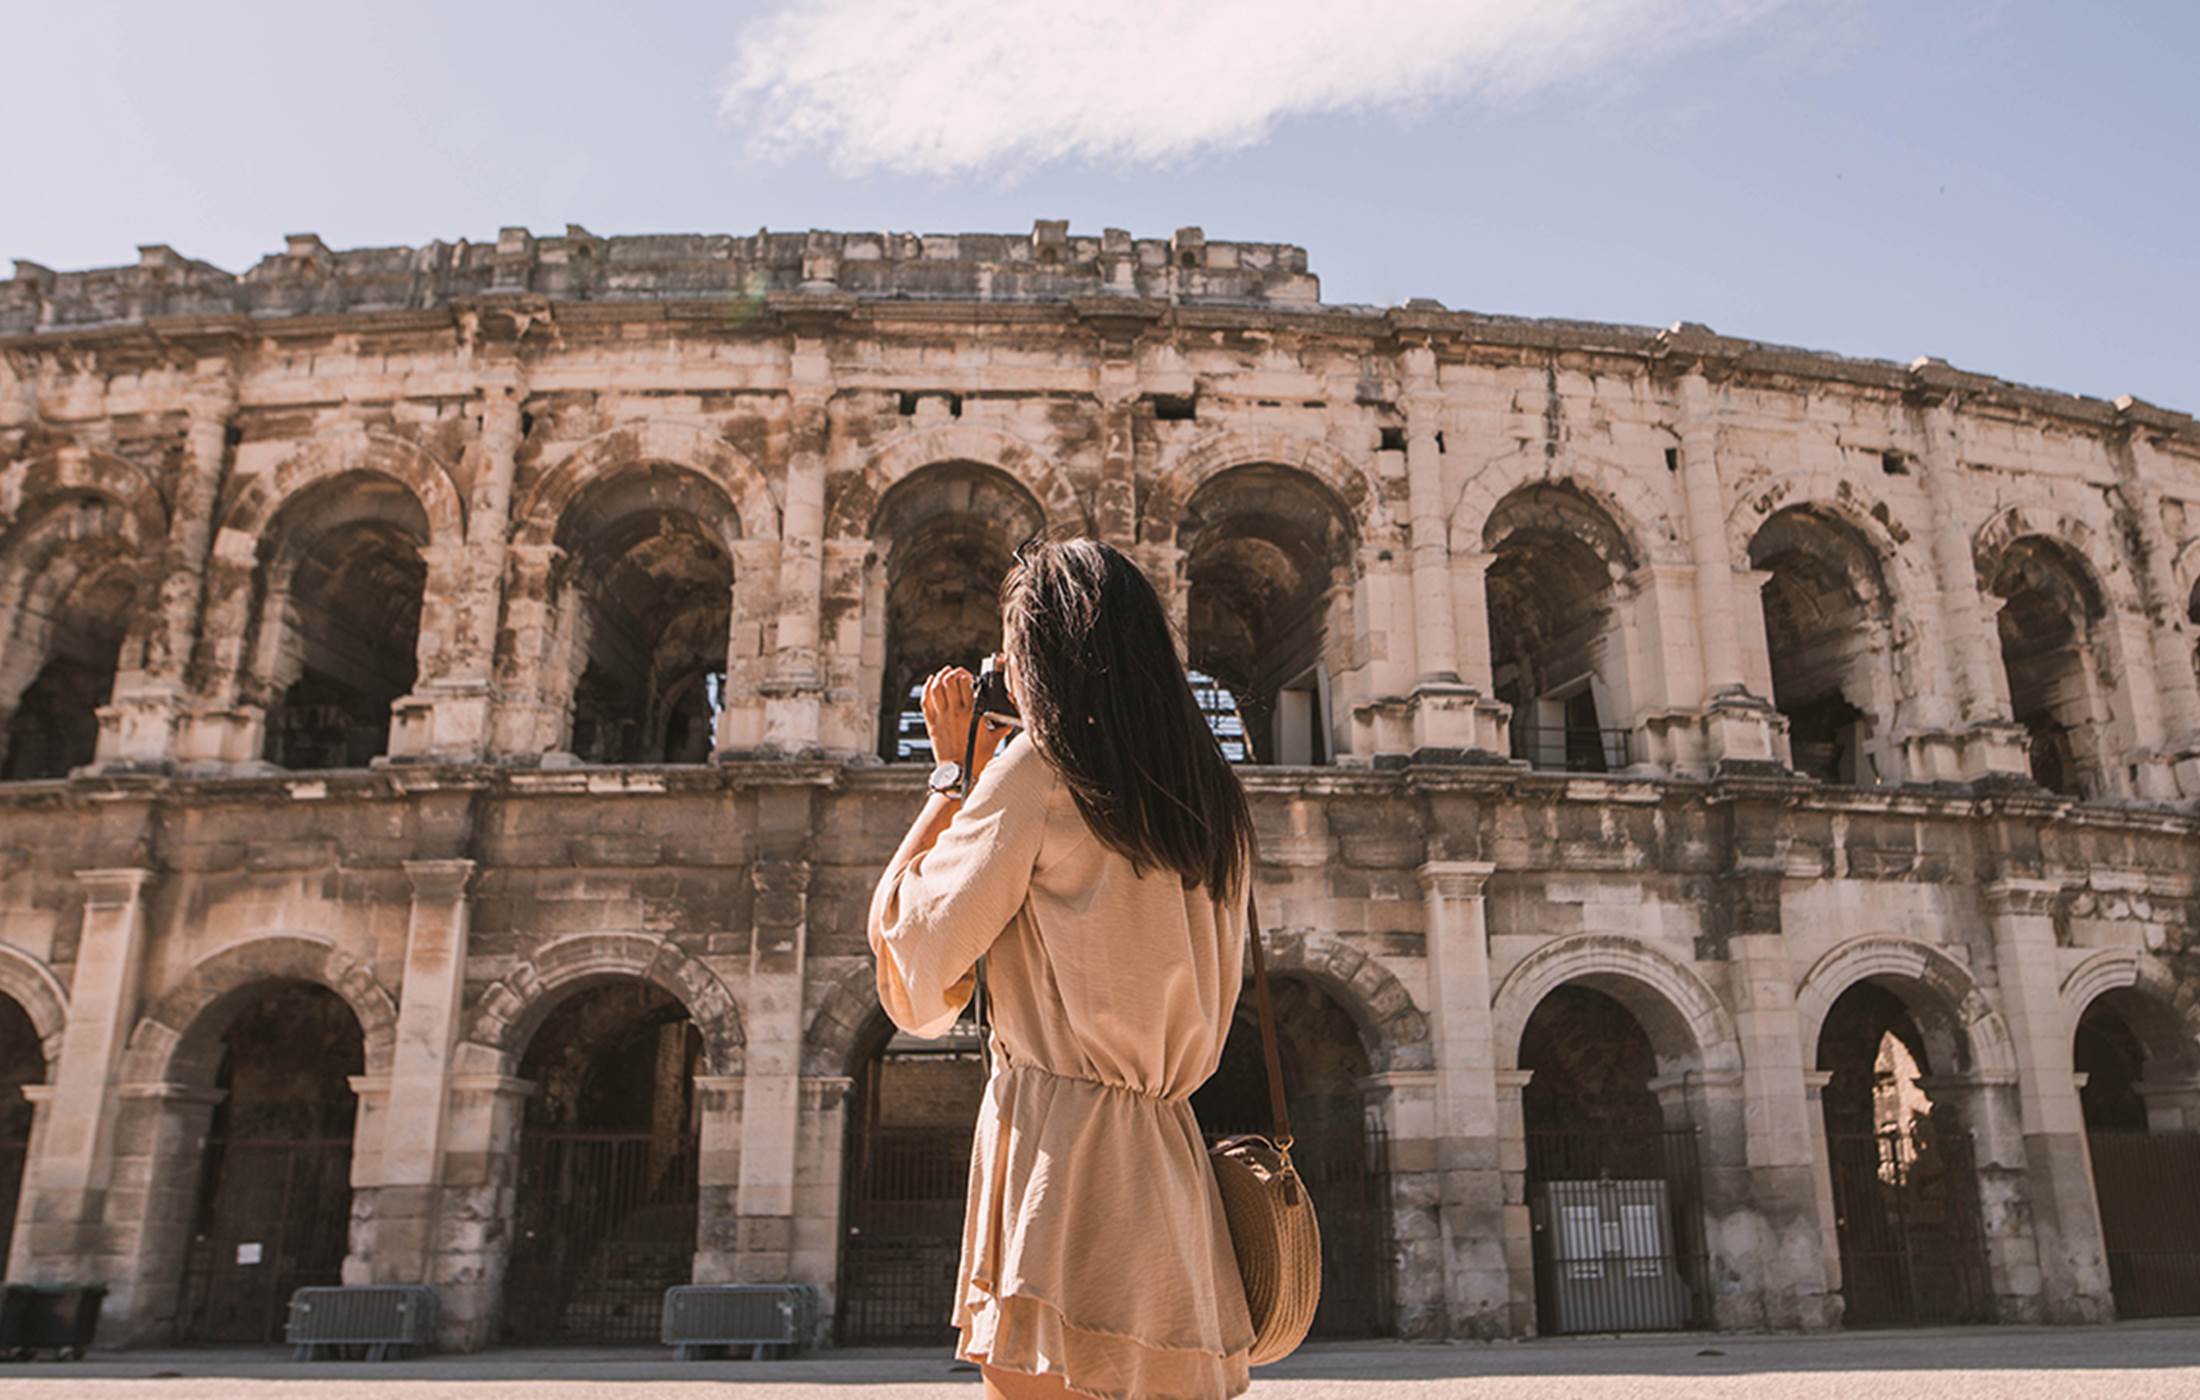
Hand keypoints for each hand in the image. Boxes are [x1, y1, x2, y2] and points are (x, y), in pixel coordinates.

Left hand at [922, 663, 1012, 787]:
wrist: (959, 773)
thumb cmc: (976, 758)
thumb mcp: (995, 740)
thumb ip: (1003, 726)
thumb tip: (1012, 718)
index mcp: (972, 713)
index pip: (966, 683)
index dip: (965, 674)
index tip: (968, 675)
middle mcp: (955, 712)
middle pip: (950, 681)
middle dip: (953, 672)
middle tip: (956, 672)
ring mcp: (942, 717)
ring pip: (936, 688)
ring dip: (939, 677)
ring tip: (943, 673)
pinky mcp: (932, 724)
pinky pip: (926, 700)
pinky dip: (927, 688)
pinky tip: (931, 683)